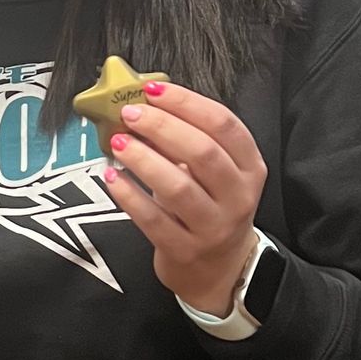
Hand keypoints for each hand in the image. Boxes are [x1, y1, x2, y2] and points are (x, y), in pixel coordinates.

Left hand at [100, 82, 266, 315]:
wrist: (219, 270)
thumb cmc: (210, 207)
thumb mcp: (215, 174)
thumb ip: (190, 141)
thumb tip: (145, 105)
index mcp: (249, 167)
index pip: (224, 125)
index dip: (187, 103)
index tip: (153, 90)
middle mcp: (238, 196)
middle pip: (203, 152)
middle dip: (162, 127)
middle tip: (130, 113)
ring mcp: (213, 227)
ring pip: (179, 188)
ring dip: (144, 159)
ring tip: (118, 142)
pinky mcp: (185, 250)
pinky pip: (153, 220)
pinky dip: (129, 195)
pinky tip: (111, 177)